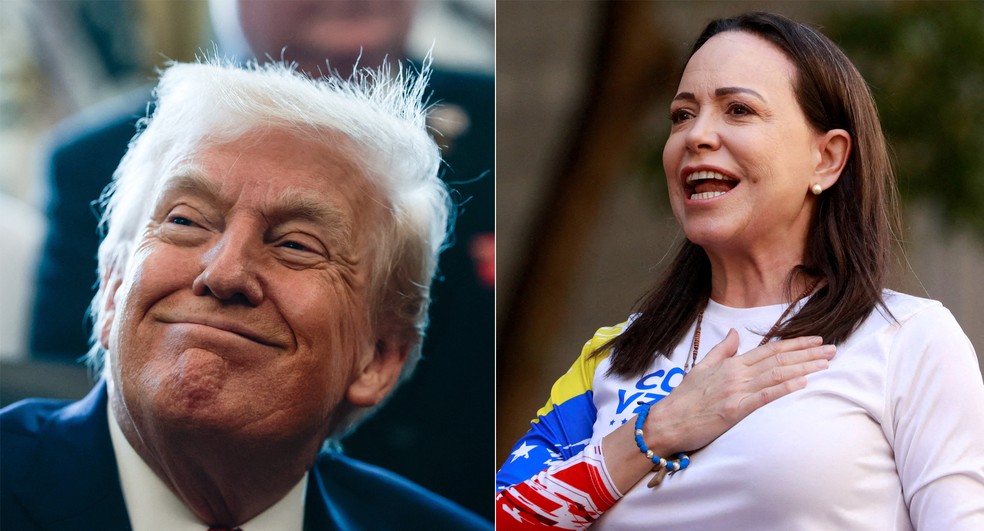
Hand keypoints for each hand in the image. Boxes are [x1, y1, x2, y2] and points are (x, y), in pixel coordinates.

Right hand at [644, 329, 833, 454]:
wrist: (667, 421)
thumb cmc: (684, 398)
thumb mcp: (701, 367)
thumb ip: (722, 350)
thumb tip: (734, 332)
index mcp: (731, 363)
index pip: (769, 349)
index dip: (795, 344)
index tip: (816, 341)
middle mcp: (736, 374)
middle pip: (778, 359)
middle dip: (808, 354)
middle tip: (832, 350)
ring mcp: (736, 391)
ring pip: (776, 375)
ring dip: (803, 368)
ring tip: (826, 364)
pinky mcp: (734, 410)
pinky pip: (763, 397)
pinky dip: (784, 388)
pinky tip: (802, 383)